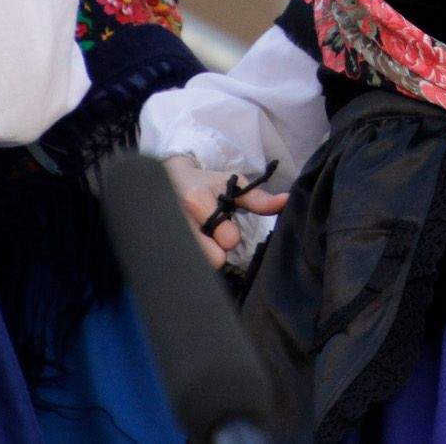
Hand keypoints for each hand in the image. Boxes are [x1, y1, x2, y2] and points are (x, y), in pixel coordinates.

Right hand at [163, 154, 286, 269]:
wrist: (168, 179)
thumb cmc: (206, 183)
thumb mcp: (232, 184)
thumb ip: (258, 199)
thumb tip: (286, 202)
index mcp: (197, 201)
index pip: (227, 239)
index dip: (231, 234)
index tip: (224, 222)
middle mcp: (178, 220)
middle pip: (213, 258)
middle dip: (217, 249)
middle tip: (212, 234)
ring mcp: (166, 235)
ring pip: (199, 264)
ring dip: (204, 254)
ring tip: (201, 238)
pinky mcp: (159, 246)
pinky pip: (184, 265)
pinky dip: (191, 258)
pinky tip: (188, 245)